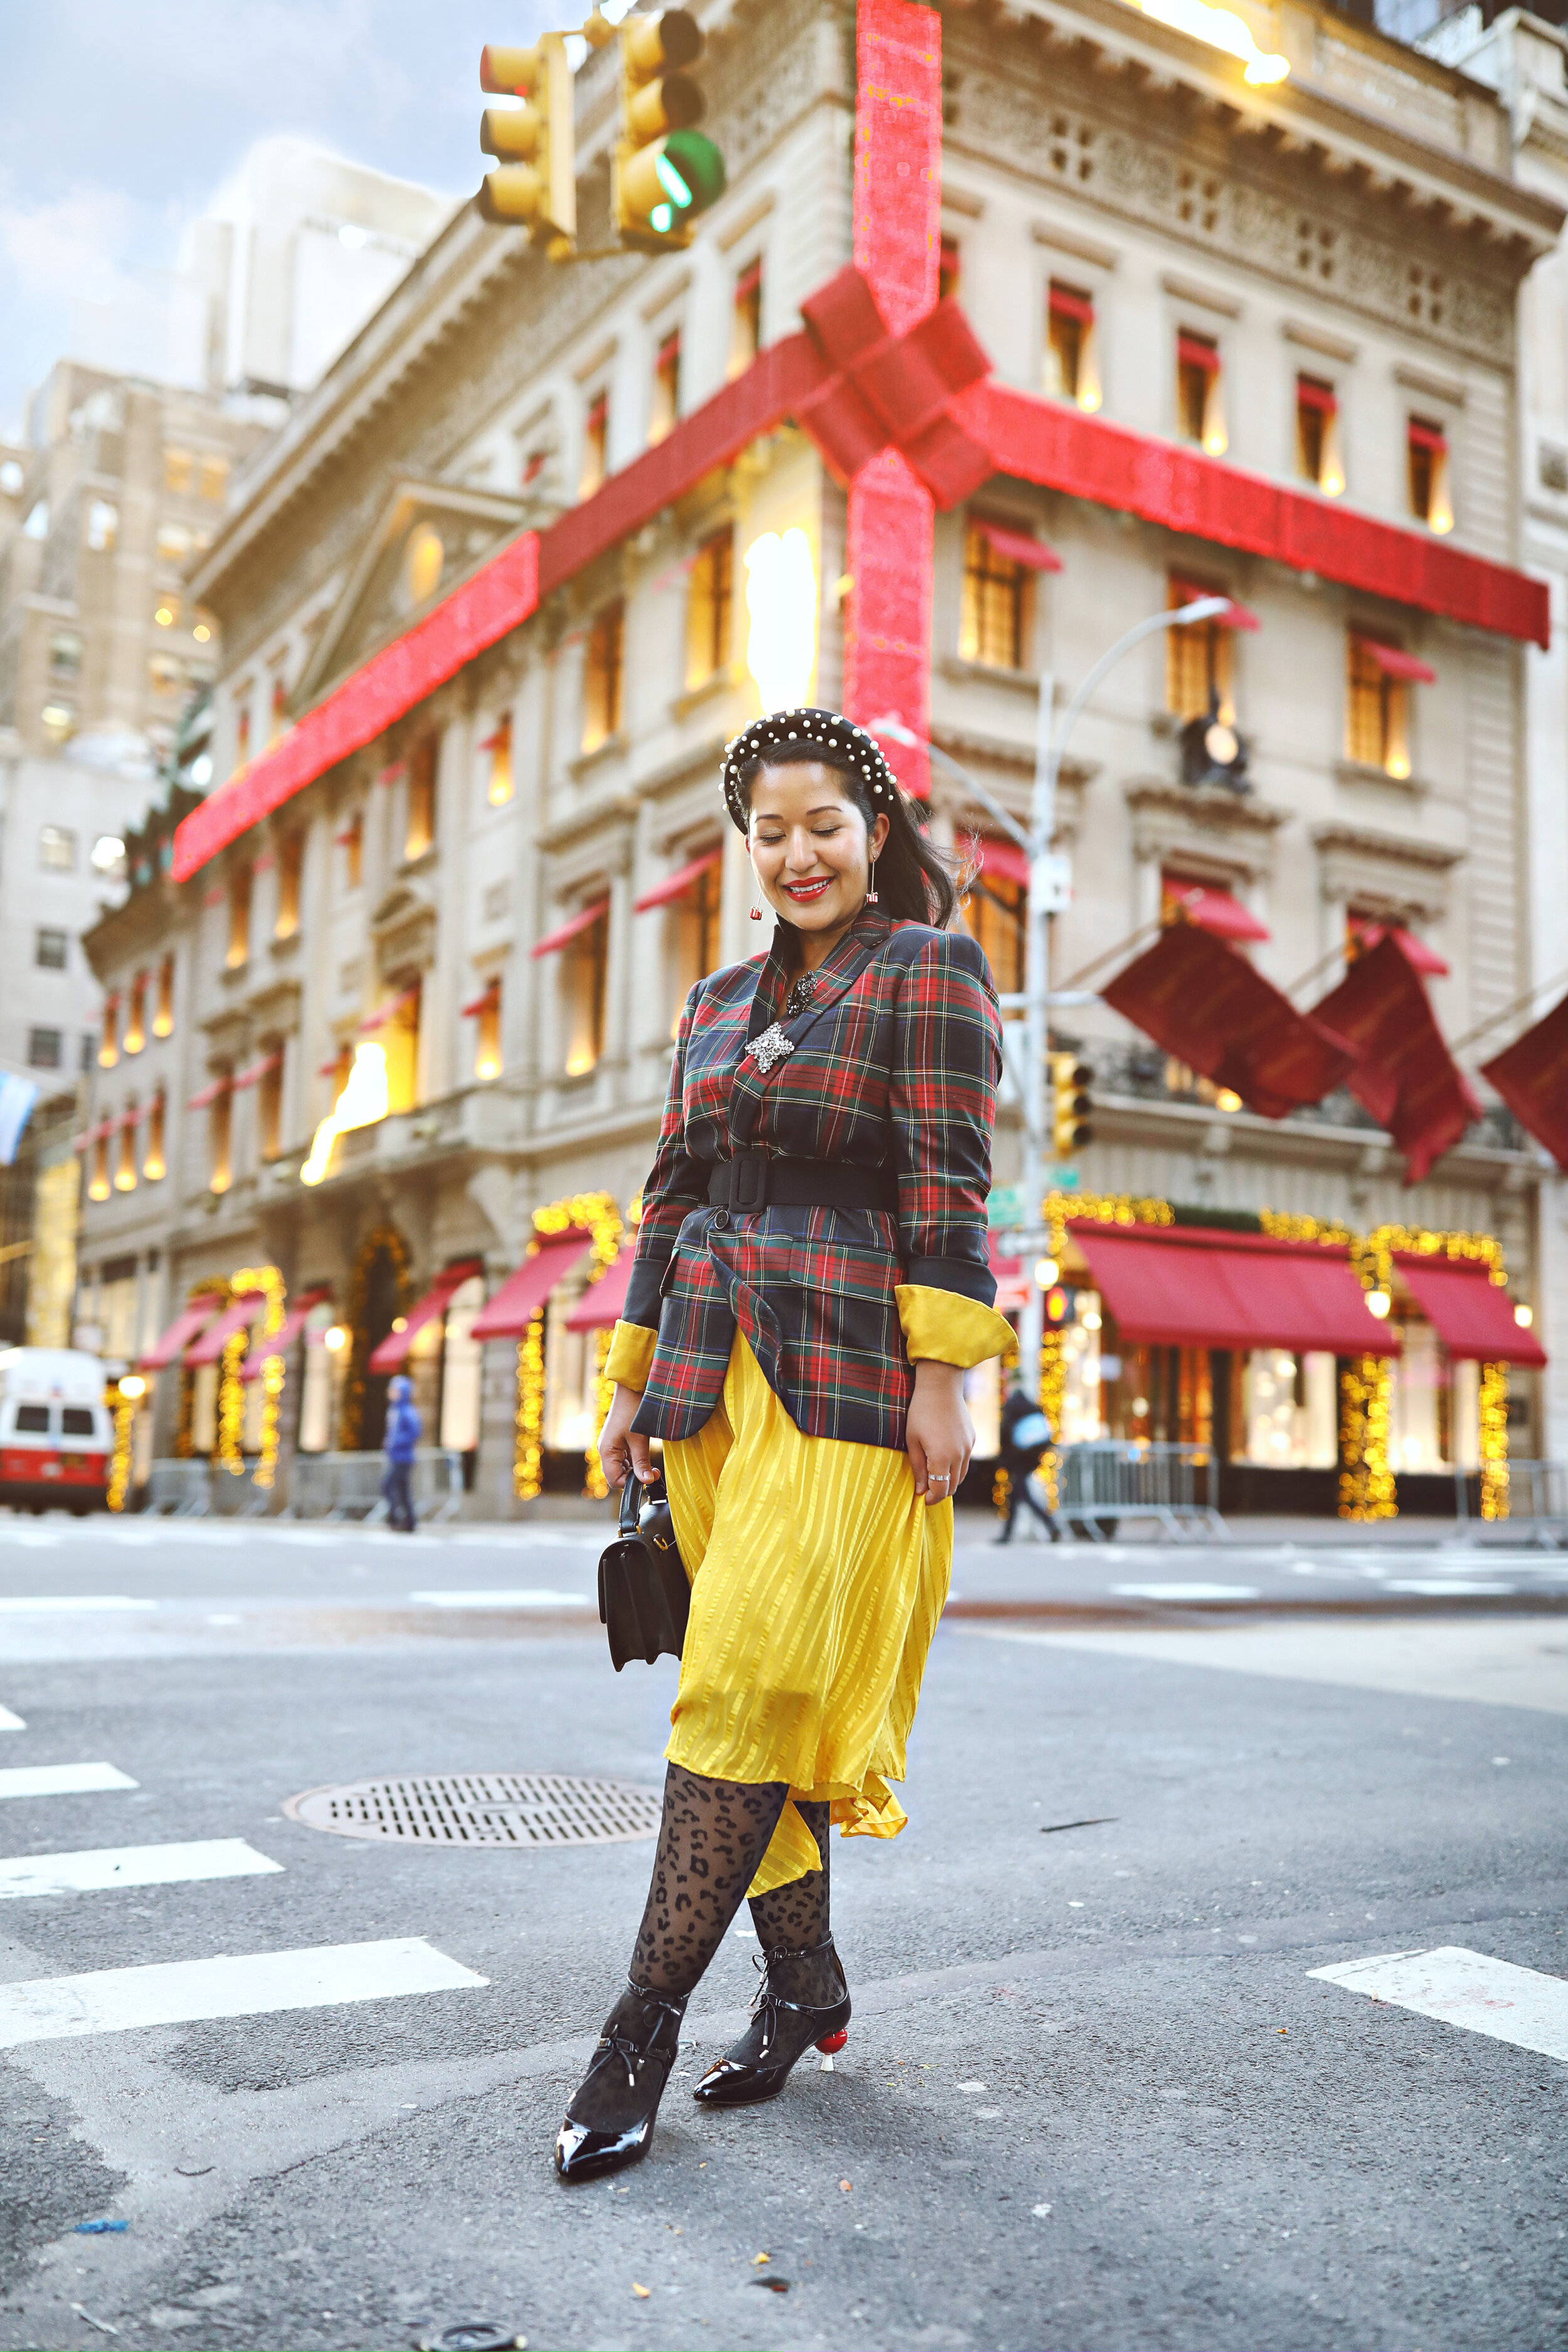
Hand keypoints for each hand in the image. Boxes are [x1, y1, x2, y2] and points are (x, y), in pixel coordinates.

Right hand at [596, 1383, 654, 1491]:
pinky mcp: (617, 1440)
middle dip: (634, 1477)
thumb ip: (642, 1462)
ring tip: (651, 1465)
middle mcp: (605, 1450)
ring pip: (621, 1467)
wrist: (632, 1388)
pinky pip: (623, 1457)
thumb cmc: (633, 1411)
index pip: (614, 1480)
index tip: (648, 1478)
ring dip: (635, 1469)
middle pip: (616, 1475)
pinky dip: (634, 1460)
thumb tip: (647, 1482)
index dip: (631, 1483)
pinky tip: (645, 1456)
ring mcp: (610, 1445)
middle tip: (653, 1472)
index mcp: (606, 1451)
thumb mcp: (639, 1440)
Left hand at [905, 1359, 973, 1505]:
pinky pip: (965, 1460)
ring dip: (949, 1480)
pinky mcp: (972, 1439)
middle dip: (940, 1492)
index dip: (931, 1499)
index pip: (940, 1490)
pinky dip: (956, 1466)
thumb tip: (921, 1490)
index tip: (922, 1499)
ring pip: (961, 1475)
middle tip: (927, 1490)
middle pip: (952, 1486)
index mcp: (941, 1458)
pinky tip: (944, 1459)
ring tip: (935, 1476)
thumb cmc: (920, 1413)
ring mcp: (968, 1447)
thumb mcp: (912, 1441)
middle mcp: (959, 1456)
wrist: (940, 1387)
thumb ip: (918, 1468)